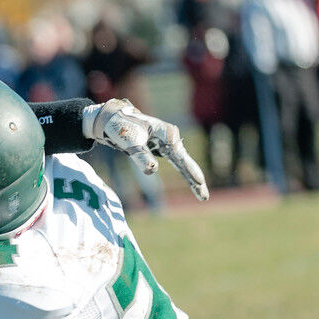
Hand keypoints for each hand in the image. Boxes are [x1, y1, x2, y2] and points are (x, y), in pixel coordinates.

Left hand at [82, 99, 208, 200]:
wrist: (115, 120)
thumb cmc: (122, 128)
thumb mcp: (130, 142)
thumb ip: (140, 155)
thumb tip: (152, 171)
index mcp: (166, 133)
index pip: (179, 155)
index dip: (189, 169)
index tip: (198, 181)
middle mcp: (171, 137)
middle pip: (185, 161)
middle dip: (195, 178)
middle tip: (204, 197)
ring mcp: (168, 143)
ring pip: (183, 163)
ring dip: (192, 178)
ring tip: (202, 195)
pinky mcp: (163, 149)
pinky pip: (177, 163)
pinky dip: (184, 173)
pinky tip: (193, 183)